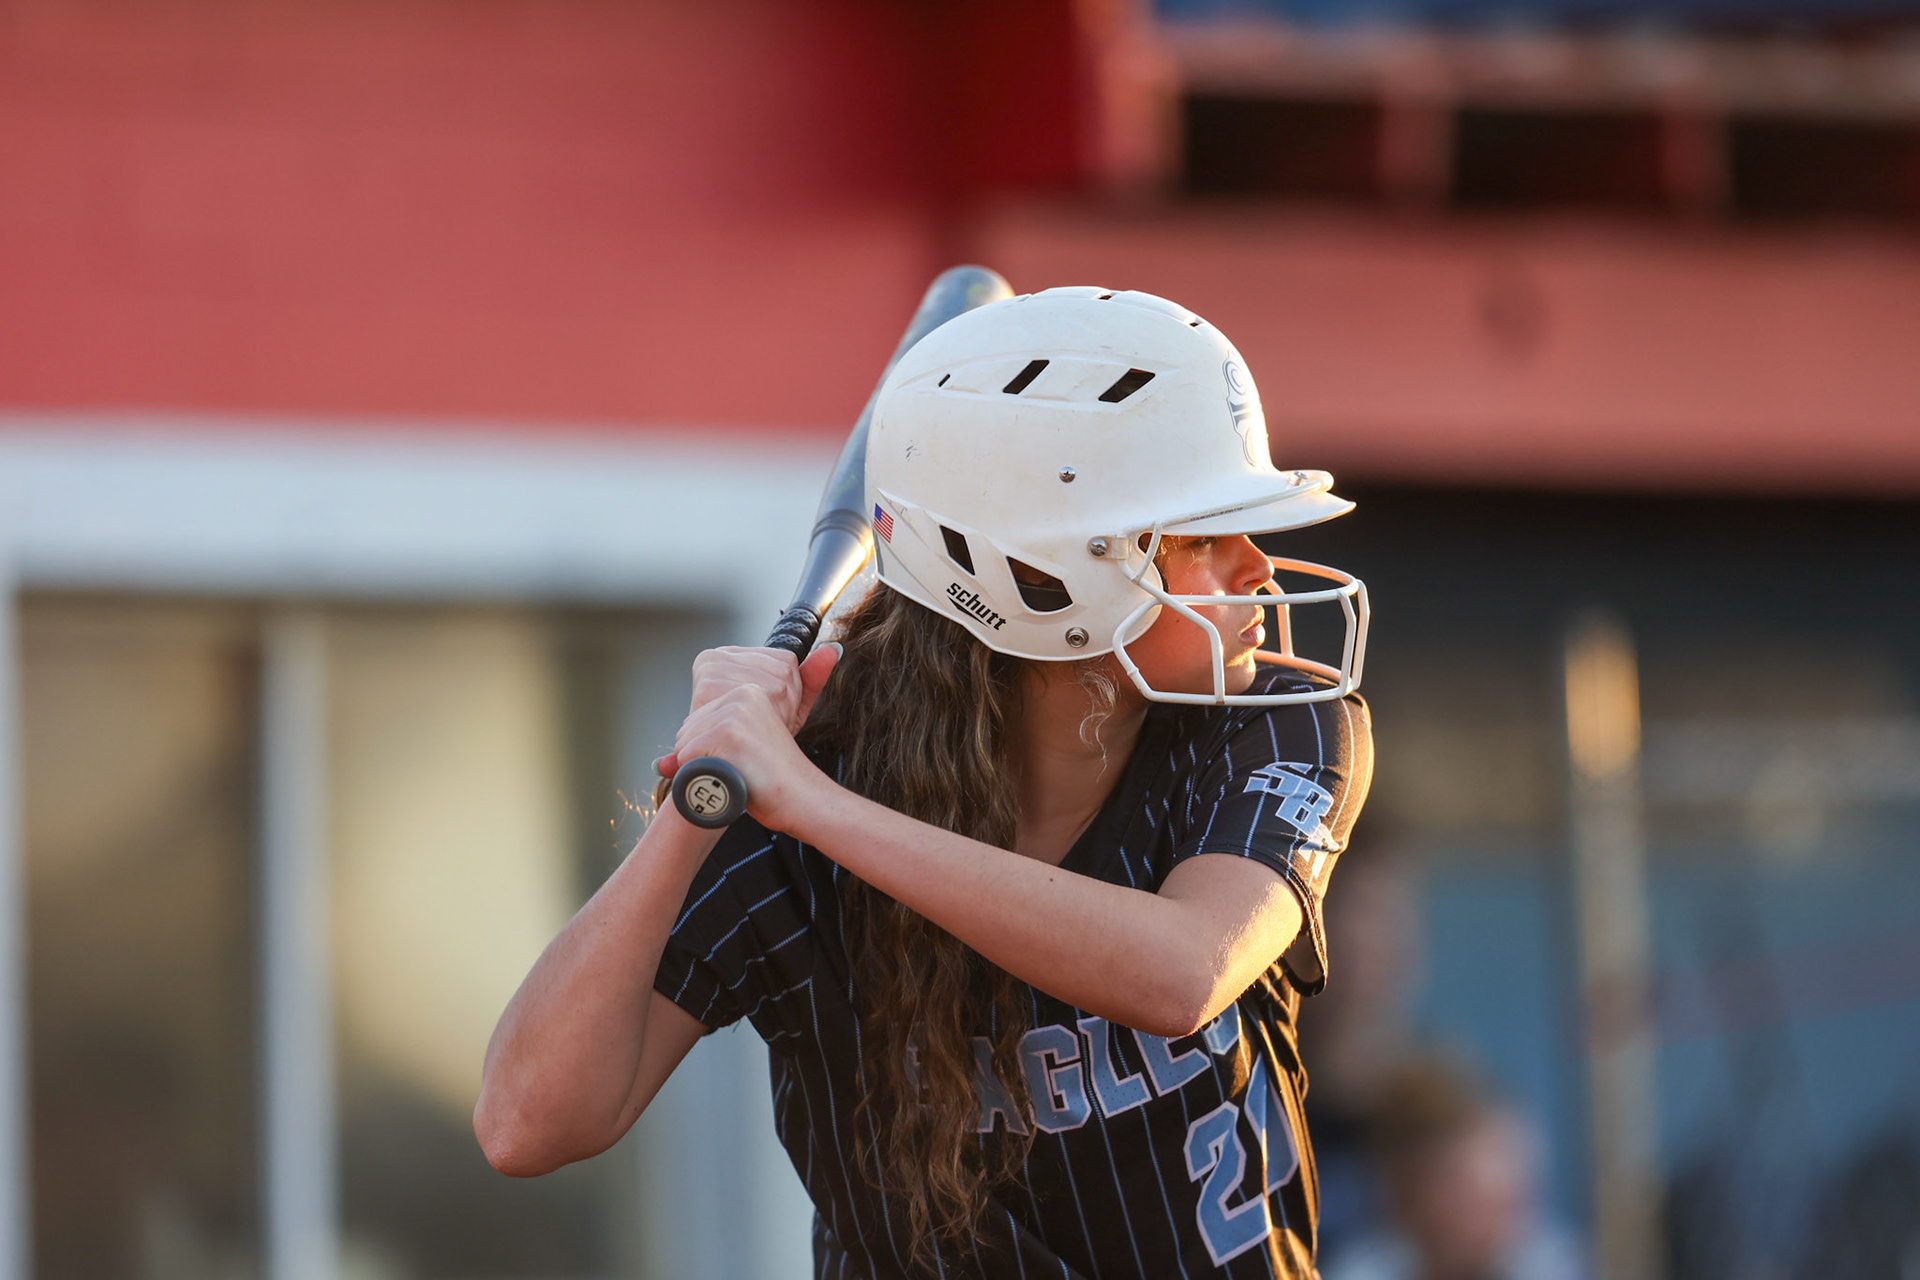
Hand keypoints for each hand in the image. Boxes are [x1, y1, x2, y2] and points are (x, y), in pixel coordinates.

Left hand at [654, 645, 840, 828]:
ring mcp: (734, 713)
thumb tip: (658, 765)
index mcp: (747, 692)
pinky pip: (688, 760)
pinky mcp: (728, 733)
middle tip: (742, 769)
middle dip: (703, 760)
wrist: (803, 799)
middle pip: (686, 733)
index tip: (743, 760)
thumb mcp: (738, 754)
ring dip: (704, 770)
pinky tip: (733, 778)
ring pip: (685, 747)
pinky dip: (702, 778)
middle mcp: (740, 695)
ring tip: (739, 773)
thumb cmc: (775, 781)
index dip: (708, 753)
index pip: (695, 724)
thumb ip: (700, 750)